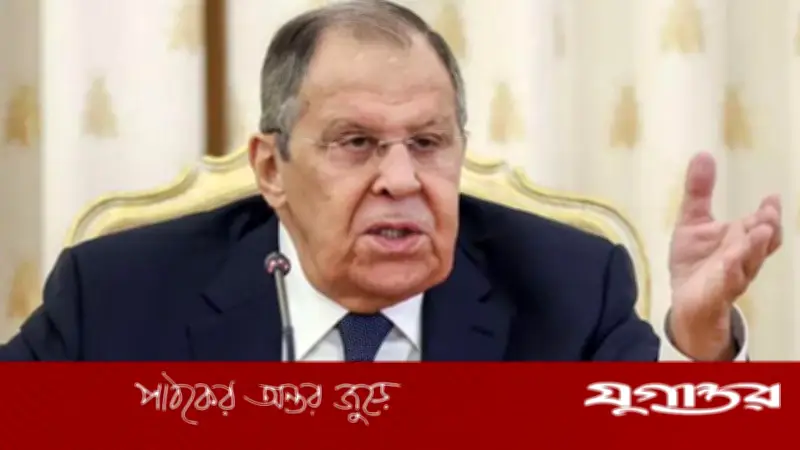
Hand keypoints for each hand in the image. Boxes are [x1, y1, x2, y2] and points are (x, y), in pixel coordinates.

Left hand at [668, 152, 781, 360]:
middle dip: (767, 228)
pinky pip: (727, 283)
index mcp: (741, 238)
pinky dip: (729, 273)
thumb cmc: (695, 260)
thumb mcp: (693, 221)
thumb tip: (703, 154)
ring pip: (748, 262)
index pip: (762, 224)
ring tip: (759, 232)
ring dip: (754, 248)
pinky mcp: (717, 292)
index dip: (769, 213)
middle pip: (761, 242)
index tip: (772, 197)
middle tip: (769, 215)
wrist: (685, 299)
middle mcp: (743, 256)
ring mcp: (732, 275)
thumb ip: (699, 191)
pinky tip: (728, 261)